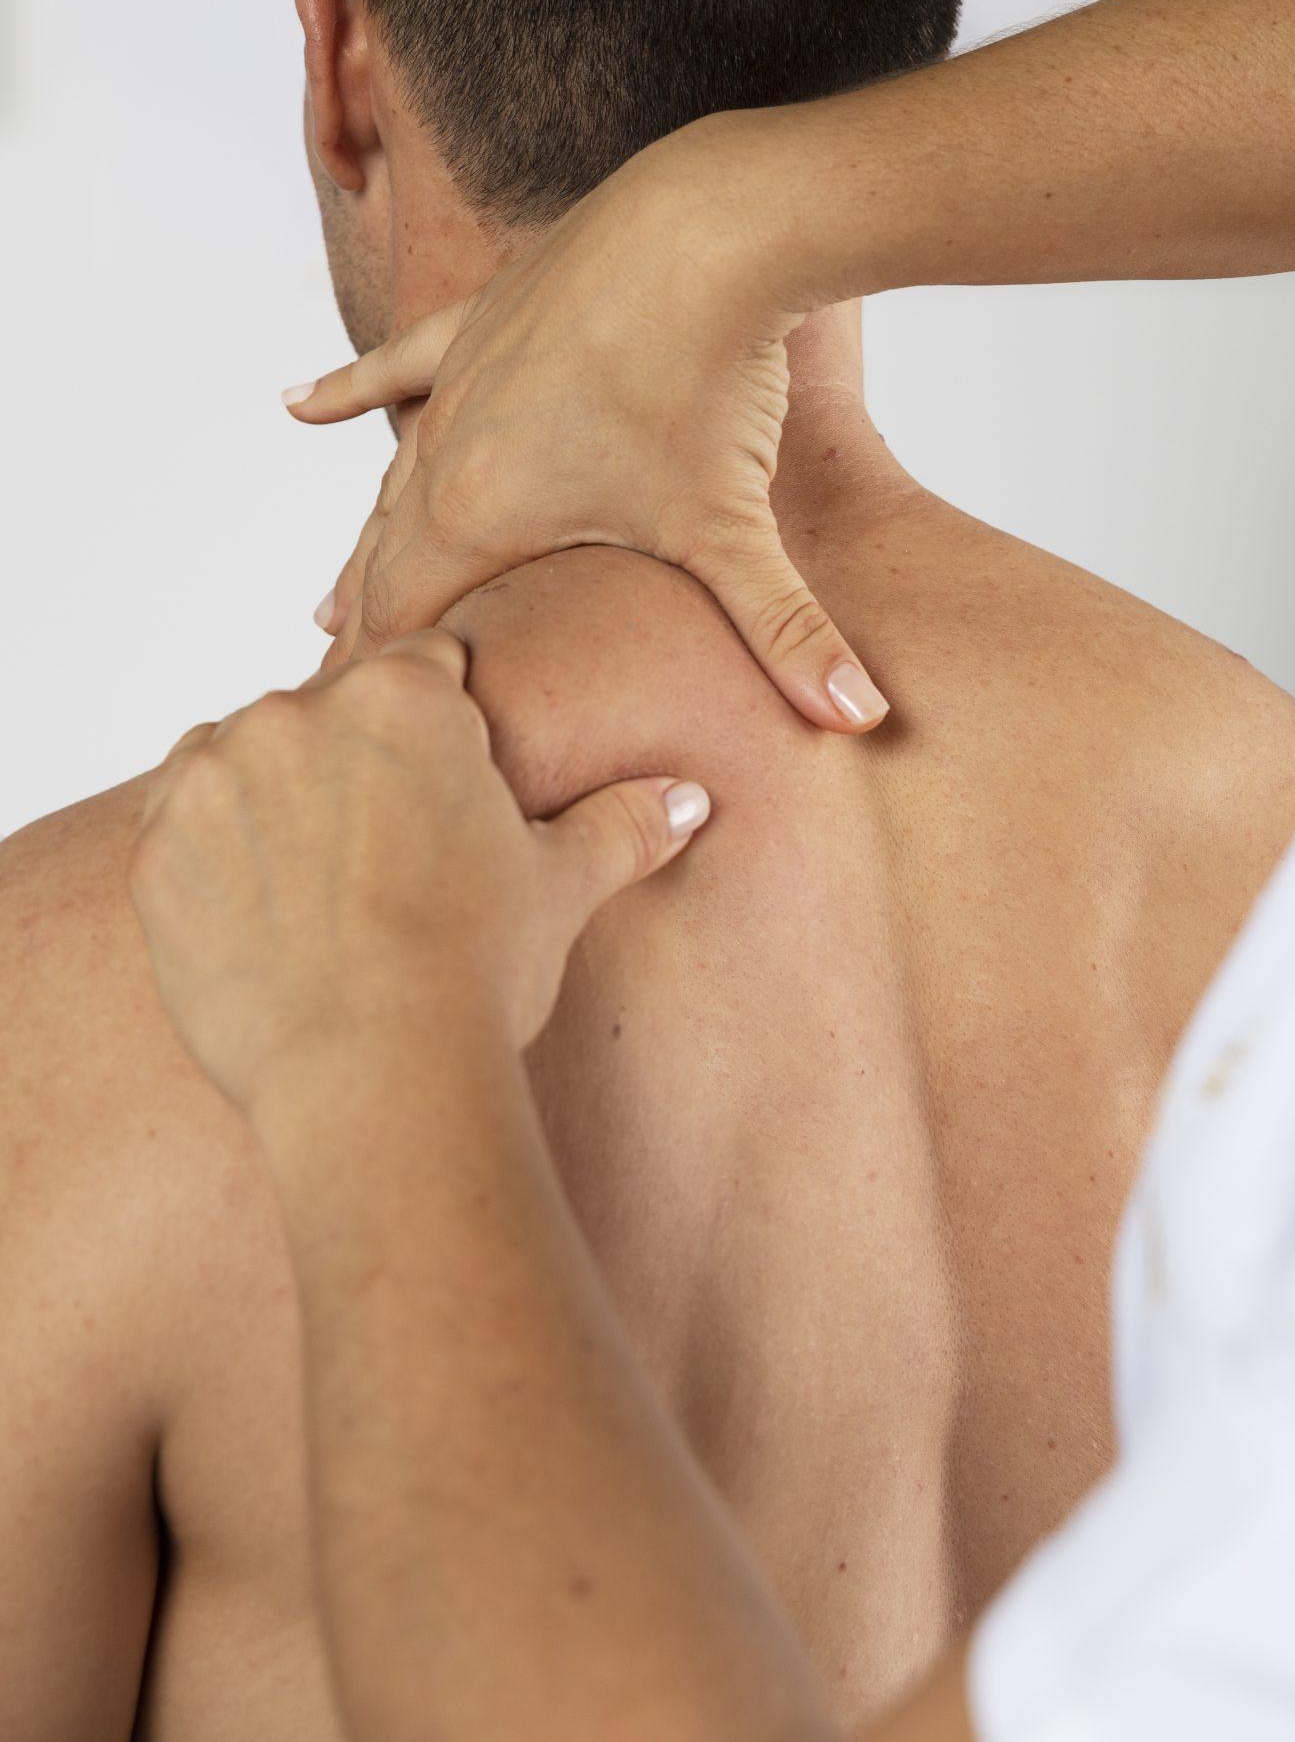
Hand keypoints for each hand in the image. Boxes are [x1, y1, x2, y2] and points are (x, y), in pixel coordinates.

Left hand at [129, 631, 709, 1121]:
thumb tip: (690, 800)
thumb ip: (621, 824)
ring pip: (242, 758)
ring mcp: (216, 776)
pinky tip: (261, 919)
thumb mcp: (561, 887)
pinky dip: (210, 858)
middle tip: (389, 861)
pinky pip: (176, 824)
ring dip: (272, 802)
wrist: (373, 1074)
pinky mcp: (157, 848)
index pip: (425, 667)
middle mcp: (298, 712)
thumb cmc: (477, 970)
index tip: (448, 792)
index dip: (444, 732)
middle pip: (327, 713)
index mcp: (406, 696)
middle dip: (353, 767)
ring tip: (323, 895)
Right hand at [286, 114, 887, 735]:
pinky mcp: (487, 314)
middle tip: (332, 703)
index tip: (357, 744)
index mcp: (480, 511)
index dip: (387, 689)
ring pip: (393, 478)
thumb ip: (788, 636)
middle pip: (389, 561)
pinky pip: (401, 364)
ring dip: (366, 544)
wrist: (709, 224)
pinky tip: (298, 405)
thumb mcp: (736, 528)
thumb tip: (862, 723)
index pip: (411, 626)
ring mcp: (460, 375)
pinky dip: (353, 391)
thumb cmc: (712, 377)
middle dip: (367, 637)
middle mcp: (447, 445)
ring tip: (327, 608)